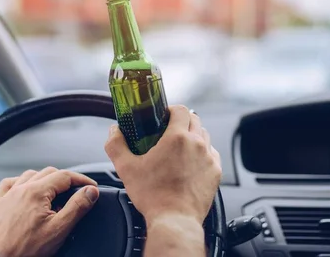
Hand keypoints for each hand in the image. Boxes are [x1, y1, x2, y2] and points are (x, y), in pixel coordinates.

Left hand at [0, 167, 99, 256]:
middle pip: (49, 172)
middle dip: (65, 180)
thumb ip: (77, 207)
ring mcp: (7, 196)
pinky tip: (26, 190)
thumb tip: (90, 191)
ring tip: (54, 192)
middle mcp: (20, 189)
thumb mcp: (59, 229)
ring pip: (30, 175)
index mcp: (36, 192)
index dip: (81, 179)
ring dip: (45, 179)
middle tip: (76, 192)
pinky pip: (9, 183)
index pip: (65, 176)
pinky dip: (20, 182)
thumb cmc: (25, 250)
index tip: (90, 186)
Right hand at [105, 105, 221, 226]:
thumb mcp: (126, 169)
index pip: (181, 109)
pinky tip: (190, 162)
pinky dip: (202, 153)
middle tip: (168, 131)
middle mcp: (197, 144)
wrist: (174, 220)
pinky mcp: (216, 172)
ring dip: (193, 136)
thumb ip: (116, 145)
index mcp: (177, 138)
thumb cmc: (153, 197)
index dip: (170, 109)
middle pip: (194, 120)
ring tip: (179, 147)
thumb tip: (113, 131)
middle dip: (182, 121)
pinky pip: (212, 153)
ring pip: (204, 136)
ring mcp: (209, 158)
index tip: (163, 116)